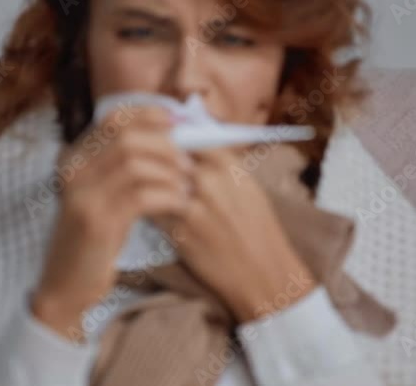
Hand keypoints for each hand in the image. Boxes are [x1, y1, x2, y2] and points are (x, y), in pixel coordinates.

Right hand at [31, 106, 190, 340]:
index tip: (177, 122)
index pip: (113, 119)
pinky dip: (168, 196)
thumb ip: (124, 166)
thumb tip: (172, 132)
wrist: (65, 286)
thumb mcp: (104, 196)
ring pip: (136, 164)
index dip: (148, 115)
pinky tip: (180, 204)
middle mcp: (72, 170)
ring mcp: (82, 195)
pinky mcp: (97, 222)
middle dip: (166, 145)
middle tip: (189, 162)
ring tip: (188, 185)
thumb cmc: (95, 238)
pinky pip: (142, 196)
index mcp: (73, 158)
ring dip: (170, 172)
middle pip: (128, 138)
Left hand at [153, 145, 317, 323]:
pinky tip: (158, 216)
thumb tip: (191, 150)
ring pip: (158, 184)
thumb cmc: (259, 231)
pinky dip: (154, 211)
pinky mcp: (180, 232)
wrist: (263, 274)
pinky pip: (156, 212)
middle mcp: (211, 183)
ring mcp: (194, 207)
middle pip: (169, 159)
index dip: (176, 144)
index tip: (169, 152)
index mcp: (231, 168)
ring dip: (153, 188)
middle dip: (161, 166)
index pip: (191, 140)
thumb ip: (223, 168)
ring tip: (152, 193)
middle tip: (153, 171)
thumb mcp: (249, 189)